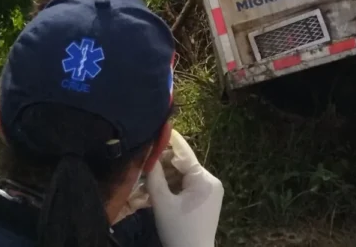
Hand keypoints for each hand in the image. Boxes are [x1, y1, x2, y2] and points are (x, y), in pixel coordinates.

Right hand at [148, 132, 222, 246]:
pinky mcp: (208, 200)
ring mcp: (212, 190)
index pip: (184, 154)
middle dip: (163, 164)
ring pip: (184, 176)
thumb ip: (155, 176)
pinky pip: (189, 186)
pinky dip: (174, 186)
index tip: (160, 125)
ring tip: (147, 180)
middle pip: (183, 165)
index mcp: (204, 179)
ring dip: (167, 177)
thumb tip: (149, 153)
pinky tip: (159, 190)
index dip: (171, 140)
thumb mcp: (162, 203)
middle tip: (144, 164)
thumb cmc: (177, 230)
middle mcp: (211, 181)